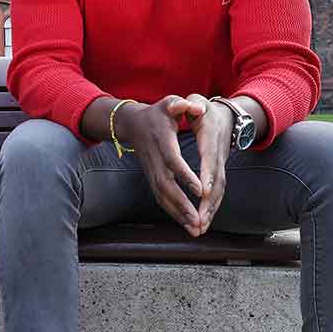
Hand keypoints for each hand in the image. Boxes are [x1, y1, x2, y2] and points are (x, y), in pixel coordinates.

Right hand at [118, 96, 205, 234]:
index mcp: (161, 141)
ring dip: (178, 214)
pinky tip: (186, 224)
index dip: (185, 175)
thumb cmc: (157, 113)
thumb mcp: (169, 103)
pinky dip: (173, 213)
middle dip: (182, 205)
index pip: (173, 161)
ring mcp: (151, 171)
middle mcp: (154, 160)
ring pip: (163, 196)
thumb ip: (181, 104)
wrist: (132, 124)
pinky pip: (161, 198)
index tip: (200, 190)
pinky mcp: (151, 178)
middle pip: (166, 186)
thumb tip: (195, 106)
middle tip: (198, 220)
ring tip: (195, 229)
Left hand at [191, 96, 232, 236]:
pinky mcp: (219, 173)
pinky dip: (211, 209)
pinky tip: (203, 224)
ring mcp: (221, 166)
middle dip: (209, 202)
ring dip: (210, 211)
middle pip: (217, 182)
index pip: (210, 158)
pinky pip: (216, 194)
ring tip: (200, 228)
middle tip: (200, 220)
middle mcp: (219, 156)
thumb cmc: (208, 111)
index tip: (202, 191)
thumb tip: (195, 108)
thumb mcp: (200, 103)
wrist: (228, 117)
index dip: (208, 174)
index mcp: (212, 139)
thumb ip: (193, 105)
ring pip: (218, 191)